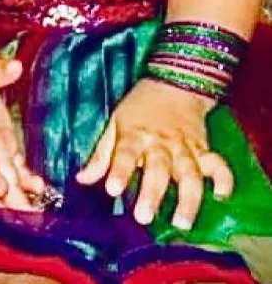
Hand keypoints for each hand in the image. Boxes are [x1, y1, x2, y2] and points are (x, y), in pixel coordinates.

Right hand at [0, 54, 43, 208]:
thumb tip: (15, 67)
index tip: (1, 188)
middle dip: (9, 198)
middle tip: (27, 218)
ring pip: (5, 176)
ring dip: (18, 196)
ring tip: (36, 213)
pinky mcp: (1, 145)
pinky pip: (13, 167)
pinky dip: (25, 180)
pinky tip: (40, 190)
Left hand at [77, 78, 233, 229]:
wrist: (175, 83)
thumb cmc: (140, 108)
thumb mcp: (116, 122)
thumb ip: (101, 153)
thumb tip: (82, 179)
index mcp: (135, 135)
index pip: (124, 153)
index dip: (118, 171)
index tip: (112, 189)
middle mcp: (160, 143)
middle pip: (158, 168)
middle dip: (152, 192)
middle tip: (143, 216)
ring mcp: (185, 147)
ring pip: (189, 172)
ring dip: (188, 198)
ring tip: (183, 221)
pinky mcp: (203, 149)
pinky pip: (217, 164)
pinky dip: (222, 179)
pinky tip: (221, 195)